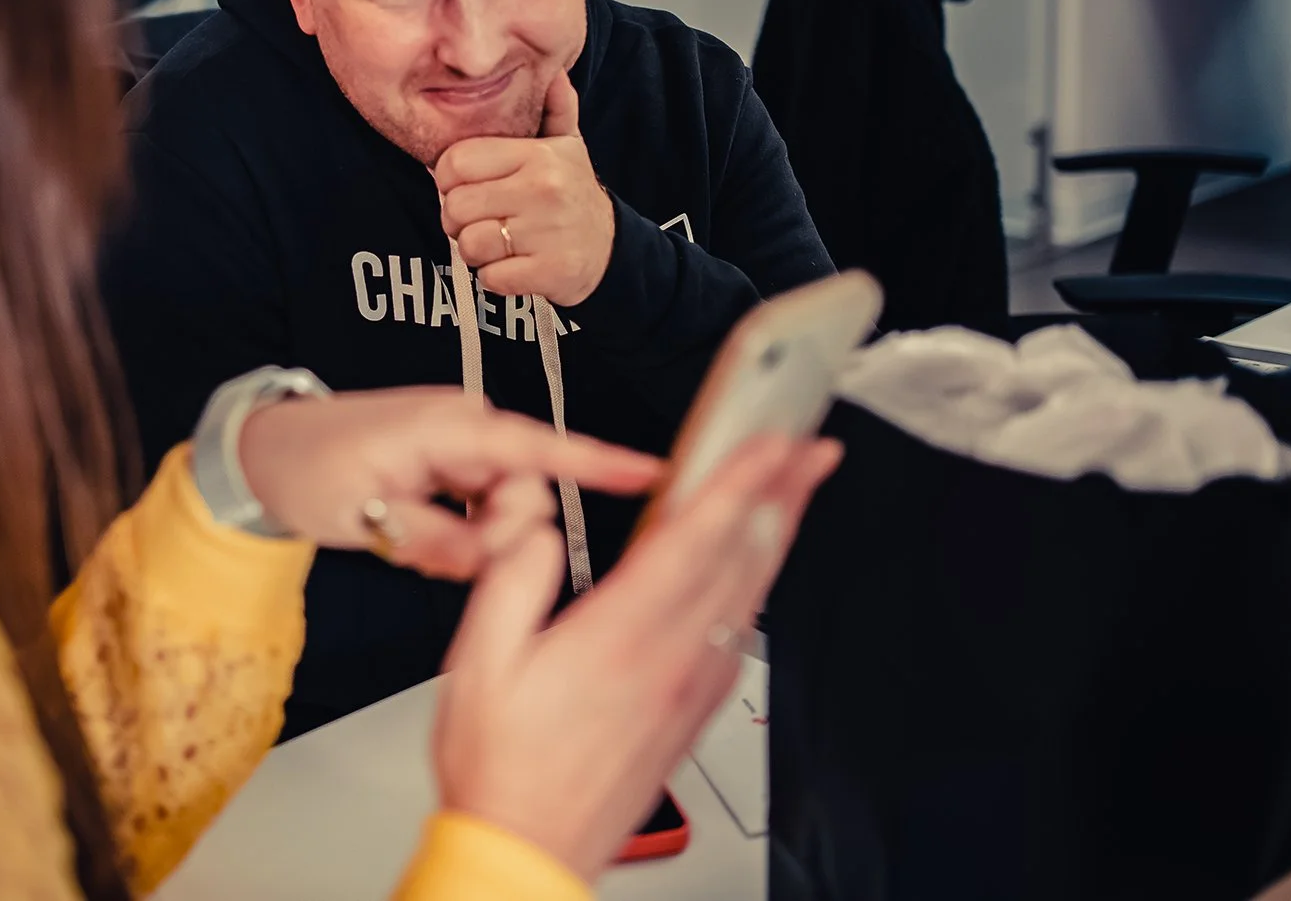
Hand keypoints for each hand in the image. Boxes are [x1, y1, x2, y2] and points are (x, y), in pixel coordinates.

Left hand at [237, 388, 660, 579]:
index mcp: (452, 427)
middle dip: (494, 537)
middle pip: (525, 497)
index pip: (538, 449)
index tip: (650, 473)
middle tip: (427, 545)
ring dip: (468, 539)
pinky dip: (457, 533)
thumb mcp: (366, 515)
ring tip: (405, 534)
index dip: (597, 464)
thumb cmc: (308, 468)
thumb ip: (438, 537)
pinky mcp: (453, 464)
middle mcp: (467, 428)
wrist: (269, 449)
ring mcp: (460, 446)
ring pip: (502, 511)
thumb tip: (494, 551)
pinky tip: (413, 530)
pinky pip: (481, 509)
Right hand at [433, 432, 841, 881]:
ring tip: (798, 492)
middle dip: (780, 494)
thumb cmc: (502, 765)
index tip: (769, 443)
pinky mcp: (690, 710)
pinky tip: (759, 573)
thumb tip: (540, 527)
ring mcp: (686, 687)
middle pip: (739, 559)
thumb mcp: (478, 663)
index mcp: (617, 637)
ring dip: (778, 535)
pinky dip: (757, 588)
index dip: (737, 483)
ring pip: (747, 595)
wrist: (529, 847)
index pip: (693, 541)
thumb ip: (512, 580)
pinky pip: (739, 635)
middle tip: (811, 449)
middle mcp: (666, 659)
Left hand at [435, 72, 615, 305]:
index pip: (455, 162)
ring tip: (498, 243)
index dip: (447, 179)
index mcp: (537, 155)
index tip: (464, 187)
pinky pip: (490, 278)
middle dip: (457, 220)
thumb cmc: (574, 195)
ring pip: (469, 245)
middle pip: (455, 206)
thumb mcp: (568, 147)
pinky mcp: (548, 272)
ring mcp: (546, 233)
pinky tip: (514, 265)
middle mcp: (542, 189)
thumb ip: (555, 107)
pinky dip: (494, 278)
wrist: (613, 252)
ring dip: (475, 252)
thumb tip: (553, 69)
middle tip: (479, 221)